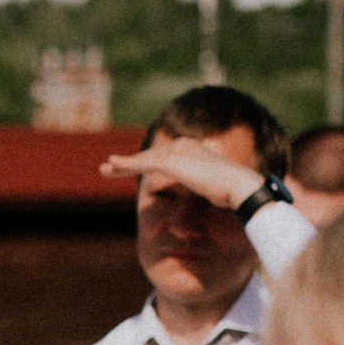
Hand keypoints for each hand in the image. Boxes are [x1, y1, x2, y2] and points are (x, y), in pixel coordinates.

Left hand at [100, 139, 262, 209]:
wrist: (240, 187)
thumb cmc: (233, 192)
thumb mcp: (214, 190)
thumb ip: (205, 188)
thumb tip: (211, 197)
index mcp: (193, 150)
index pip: (163, 158)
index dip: (145, 164)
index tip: (131, 170)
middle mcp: (183, 146)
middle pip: (150, 157)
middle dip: (128, 163)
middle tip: (108, 167)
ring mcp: (177, 152)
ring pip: (143, 159)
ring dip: (121, 165)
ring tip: (103, 169)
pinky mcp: (172, 162)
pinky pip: (143, 164)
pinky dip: (126, 165)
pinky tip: (112, 165)